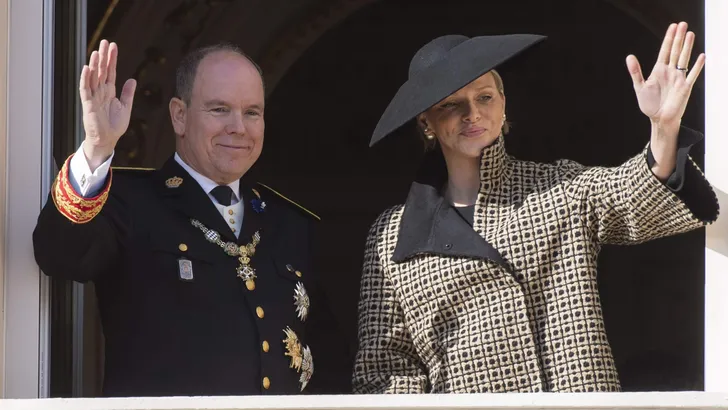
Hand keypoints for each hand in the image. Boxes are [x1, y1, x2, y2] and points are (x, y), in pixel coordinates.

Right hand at [80, 40, 136, 170]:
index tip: (113, 46)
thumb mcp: (126, 107)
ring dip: (95, 64)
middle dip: (103, 56)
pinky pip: (85, 89)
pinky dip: (86, 78)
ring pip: (93, 77)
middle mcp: (100, 91)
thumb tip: (133, 79)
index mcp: (109, 91)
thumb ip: (128, 93)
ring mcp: (93, 97)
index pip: (110, 71)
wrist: (107, 140)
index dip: (112, 59)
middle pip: (102, 70)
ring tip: (97, 52)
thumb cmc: (115, 126)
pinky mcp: (88, 104)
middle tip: (105, 42)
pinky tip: (87, 68)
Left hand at [626, 22, 704, 179]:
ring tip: (690, 34)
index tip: (672, 27)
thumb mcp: (639, 87)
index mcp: (659, 70)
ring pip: (684, 59)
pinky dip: (697, 66)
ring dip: (687, 47)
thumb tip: (629, 57)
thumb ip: (635, 72)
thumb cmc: (650, 104)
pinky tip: (702, 56)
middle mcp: (670, 72)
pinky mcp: (685, 87)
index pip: (665, 50)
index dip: (668, 39)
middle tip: (682, 24)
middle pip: (675, 51)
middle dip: (678, 38)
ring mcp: (678, 78)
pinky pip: (692, 75)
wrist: (659, 119)